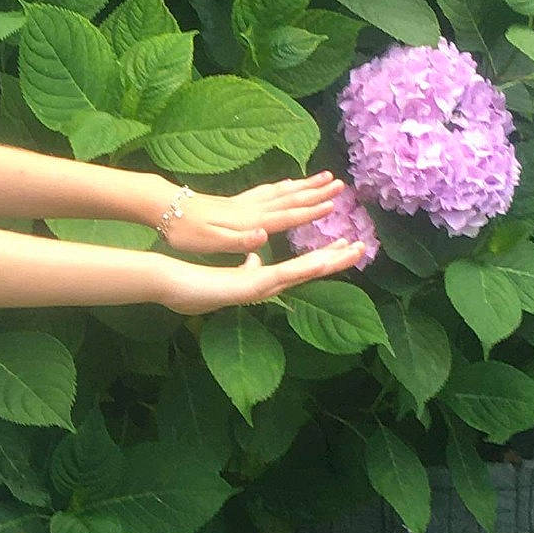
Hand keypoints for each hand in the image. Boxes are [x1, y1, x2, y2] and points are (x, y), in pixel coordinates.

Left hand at [154, 174, 346, 255]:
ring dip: (304, 185)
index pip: (286, 216)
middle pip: (289, 198)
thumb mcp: (210, 242)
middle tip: (341, 183)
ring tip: (324, 177)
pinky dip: (283, 185)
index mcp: (249, 221)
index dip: (310, 212)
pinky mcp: (235, 200)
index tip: (333, 205)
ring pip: (281, 191)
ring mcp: (243, 202)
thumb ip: (238, 241)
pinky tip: (288, 183)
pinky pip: (267, 190)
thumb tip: (264, 236)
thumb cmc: (186, 231)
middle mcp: (251, 208)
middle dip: (316, 192)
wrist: (164, 208)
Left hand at [154, 234, 368, 314]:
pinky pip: (282, 276)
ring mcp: (258, 287)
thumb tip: (256, 260)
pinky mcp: (249, 287)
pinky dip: (303, 268)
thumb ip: (243, 266)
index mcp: (259, 278)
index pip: (297, 267)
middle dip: (335, 259)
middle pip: (307, 270)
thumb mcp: (221, 273)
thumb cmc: (190, 283)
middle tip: (363, 248)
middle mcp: (264, 284)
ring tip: (352, 252)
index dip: (322, 257)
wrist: (170, 287)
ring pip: (302, 272)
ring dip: (328, 262)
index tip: (345, 245)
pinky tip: (320, 261)